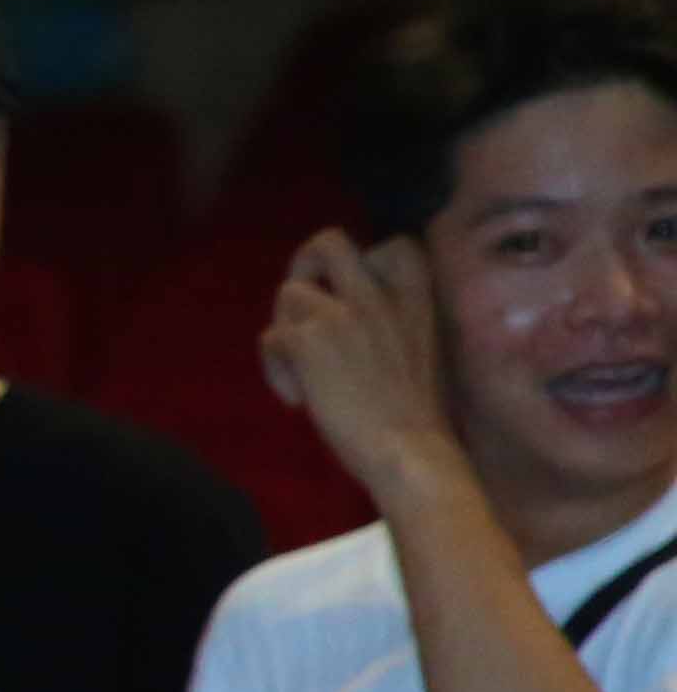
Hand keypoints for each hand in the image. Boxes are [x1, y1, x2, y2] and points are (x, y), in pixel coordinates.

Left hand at [264, 226, 464, 496]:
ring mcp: (342, 312)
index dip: (362, 263)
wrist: (410, 450)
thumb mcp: (421, 349)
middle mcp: (378, 294)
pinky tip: (298, 399)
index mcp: (416, 297)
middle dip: (304, 268)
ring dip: (287, 331)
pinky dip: (276, 369)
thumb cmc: (419, 416)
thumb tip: (346, 321)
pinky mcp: (308, 339)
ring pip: (288, 294)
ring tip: (303, 373)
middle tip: (302, 311)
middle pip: (327, 241)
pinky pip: (270, 337)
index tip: (354, 299)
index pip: (391, 244)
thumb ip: (391, 323)